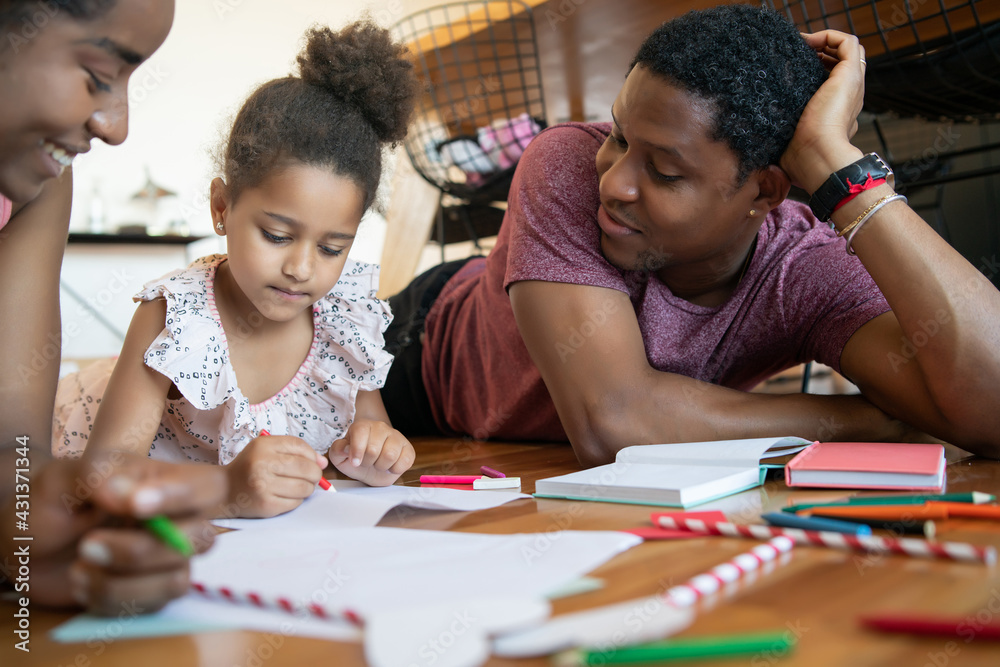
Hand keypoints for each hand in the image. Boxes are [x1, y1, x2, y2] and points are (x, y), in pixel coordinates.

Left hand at [0, 452, 225, 615]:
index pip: (207, 486)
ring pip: (178, 579)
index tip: (135, 506)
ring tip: (77, 568)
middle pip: (201, 539)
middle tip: (87, 545)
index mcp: (164, 481)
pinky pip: (151, 606)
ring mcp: (168, 559)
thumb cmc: (50, 504)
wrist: (26, 550)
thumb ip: (96, 476)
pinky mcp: (152, 593)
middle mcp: (177, 520)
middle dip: (141, 550)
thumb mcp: (61, 480)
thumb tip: (130, 495)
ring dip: (122, 581)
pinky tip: (82, 583)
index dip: (183, 497)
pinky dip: (110, 599)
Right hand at [225, 434, 326, 517]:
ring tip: (298, 486)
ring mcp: (264, 487)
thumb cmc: (250, 467)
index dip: (312, 456)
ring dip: (307, 489)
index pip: (300, 447)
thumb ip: (296, 451)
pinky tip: (286, 495)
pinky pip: (295, 503)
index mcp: (263, 446)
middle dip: (315, 474)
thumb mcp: (267, 449)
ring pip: (304, 488)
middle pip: (307, 468)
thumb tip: (322, 462)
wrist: (224, 489)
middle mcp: (262, 465)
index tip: (314, 462)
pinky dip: (296, 500)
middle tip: (310, 477)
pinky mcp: (266, 506)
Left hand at [328, 419, 414, 485]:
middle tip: (367, 463)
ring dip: (381, 466)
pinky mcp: (408, 449)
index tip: (355, 463)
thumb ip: (337, 450)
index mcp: (363, 426)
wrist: (371, 469)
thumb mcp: (339, 457)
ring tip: (378, 465)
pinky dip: (395, 469)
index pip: (361, 432)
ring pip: (390, 455)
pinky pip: (405, 461)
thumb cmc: (355, 460)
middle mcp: (381, 427)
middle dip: (368, 462)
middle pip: (374, 449)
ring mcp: (396, 437)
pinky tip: (390, 467)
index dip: (357, 450)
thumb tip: (346, 448)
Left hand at [780, 30, 866, 193]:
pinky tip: (807, 43)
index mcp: (836, 111)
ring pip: (849, 49)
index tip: (792, 71)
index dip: (816, 70)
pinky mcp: (850, 75)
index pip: (833, 81)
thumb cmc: (802, 160)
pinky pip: (847, 42)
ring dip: (825, 42)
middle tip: (797, 55)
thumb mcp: (788, 146)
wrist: (818, 158)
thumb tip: (764, 166)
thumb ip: (780, 143)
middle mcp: (848, 96)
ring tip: (802, 46)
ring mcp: (852, 84)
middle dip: (821, 53)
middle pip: (842, 62)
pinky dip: (828, 36)